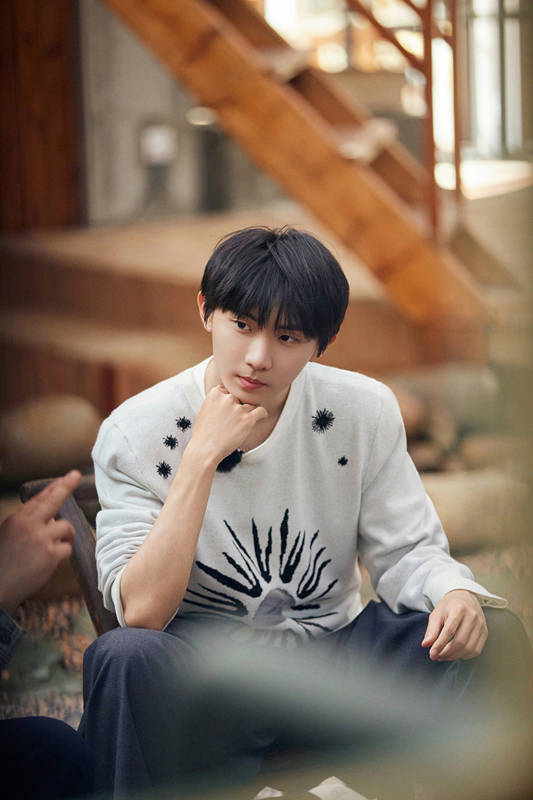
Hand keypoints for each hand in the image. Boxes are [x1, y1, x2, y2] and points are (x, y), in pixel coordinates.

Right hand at [0, 470, 81, 615]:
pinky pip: (68, 548)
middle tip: (75, 476)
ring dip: (65, 537)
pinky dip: (63, 554)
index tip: (67, 477)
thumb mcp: (8, 534)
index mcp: (17, 519)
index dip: (55, 486)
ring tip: (53, 548)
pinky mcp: (51, 554)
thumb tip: (48, 515)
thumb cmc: (3, 563)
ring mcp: (41, 539)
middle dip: (66, 486)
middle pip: (54, 500)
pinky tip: (51, 562)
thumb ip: (26, 523)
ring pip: (67, 527)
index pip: (40, 498)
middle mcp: (29, 525)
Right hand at [188, 385, 267, 464]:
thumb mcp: (204, 410)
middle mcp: (227, 398)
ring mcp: (238, 408)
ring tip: (238, 426)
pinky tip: (260, 418)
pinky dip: (262, 414)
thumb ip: (215, 402)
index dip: (228, 402)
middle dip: (236, 409)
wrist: (205, 449)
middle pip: (239, 399)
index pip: (228, 391)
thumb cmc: (203, 434)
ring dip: (246, 415)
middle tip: (231, 422)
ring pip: (249, 406)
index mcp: (216, 394)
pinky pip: (261, 411)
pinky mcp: (247, 419)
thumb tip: (224, 400)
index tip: (227, 411)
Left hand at [421, 589, 487, 660]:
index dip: (440, 645)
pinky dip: (465, 655)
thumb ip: (431, 630)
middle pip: (460, 642)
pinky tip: (456, 654)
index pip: (449, 631)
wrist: (464, 597)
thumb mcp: (437, 614)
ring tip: (444, 656)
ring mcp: (481, 624)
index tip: (432, 654)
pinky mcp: (485, 631)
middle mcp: (472, 616)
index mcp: (458, 609)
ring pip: (469, 648)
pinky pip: (476, 650)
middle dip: (447, 653)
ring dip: (455, 656)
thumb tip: (426, 644)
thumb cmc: (449, 606)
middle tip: (437, 656)